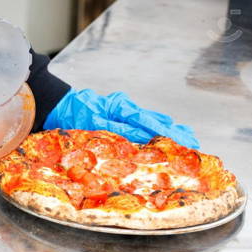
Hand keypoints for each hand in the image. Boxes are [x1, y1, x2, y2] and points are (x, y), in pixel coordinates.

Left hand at [44, 89, 198, 148]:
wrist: (58, 106)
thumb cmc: (73, 114)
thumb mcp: (93, 123)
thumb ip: (118, 130)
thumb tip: (143, 137)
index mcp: (120, 108)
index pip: (148, 122)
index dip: (167, 133)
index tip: (184, 141)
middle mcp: (125, 108)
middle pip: (154, 121)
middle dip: (174, 133)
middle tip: (193, 144)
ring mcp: (122, 112)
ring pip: (150, 122)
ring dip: (167, 132)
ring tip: (186, 141)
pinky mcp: (118, 117)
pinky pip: (140, 124)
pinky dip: (155, 130)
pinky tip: (164, 135)